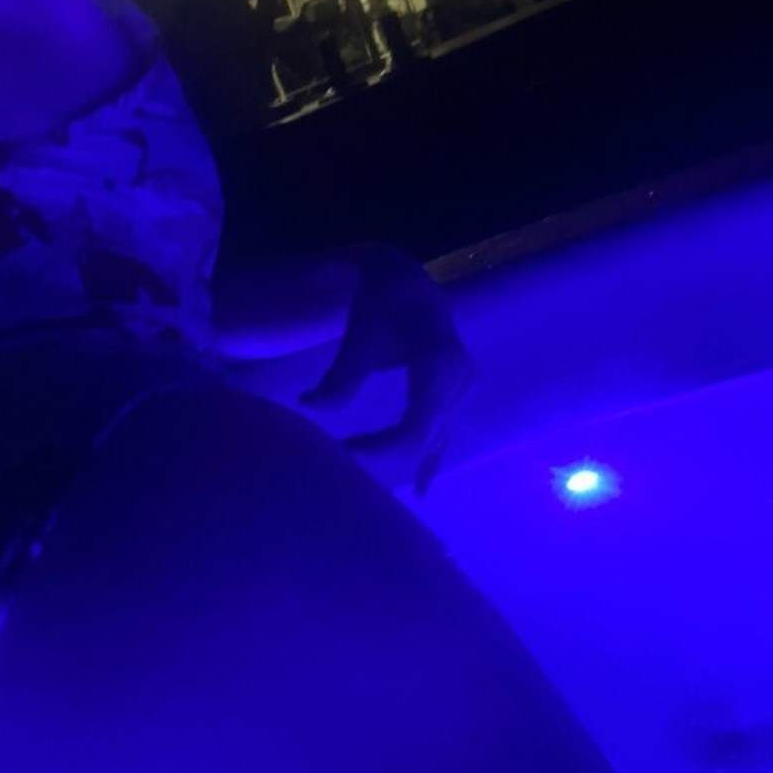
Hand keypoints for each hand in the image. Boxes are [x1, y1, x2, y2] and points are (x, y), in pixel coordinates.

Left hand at [300, 247, 474, 494]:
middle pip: (425, 436)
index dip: (380, 447)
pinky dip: (430, 458)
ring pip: (435, 437)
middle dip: (386, 455)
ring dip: (406, 461)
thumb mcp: (360, 330)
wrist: (402, 276)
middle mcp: (459, 376)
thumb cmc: (379, 298)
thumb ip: (341, 372)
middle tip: (343, 466)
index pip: (414, 426)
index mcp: (439, 361)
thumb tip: (310, 406)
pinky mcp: (456, 389)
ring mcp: (462, 384)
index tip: (342, 449)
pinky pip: (444, 431)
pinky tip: (421, 489)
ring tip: (380, 496)